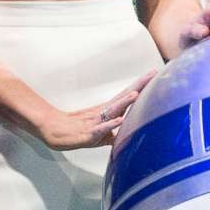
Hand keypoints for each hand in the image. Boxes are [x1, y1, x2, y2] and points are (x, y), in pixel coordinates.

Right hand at [35, 72, 153, 151]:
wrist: (55, 132)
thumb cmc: (76, 130)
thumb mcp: (100, 133)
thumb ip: (113, 133)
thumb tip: (126, 136)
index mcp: (107, 110)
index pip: (127, 95)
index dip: (141, 85)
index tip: (154, 74)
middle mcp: (103, 112)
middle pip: (123, 97)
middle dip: (139, 85)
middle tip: (153, 74)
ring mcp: (96, 121)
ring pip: (112, 110)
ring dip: (124, 102)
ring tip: (136, 93)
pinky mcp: (89, 133)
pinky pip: (101, 128)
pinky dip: (110, 124)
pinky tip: (120, 120)